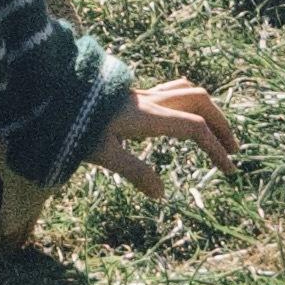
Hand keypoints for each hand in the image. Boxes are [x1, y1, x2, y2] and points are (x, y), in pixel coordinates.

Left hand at [87, 79, 237, 200]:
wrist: (51, 93)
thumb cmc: (73, 123)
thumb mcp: (102, 153)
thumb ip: (134, 171)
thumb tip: (161, 194)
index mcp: (149, 116)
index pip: (194, 128)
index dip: (215, 148)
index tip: (229, 171)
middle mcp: (150, 100)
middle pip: (199, 101)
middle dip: (221, 124)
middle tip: (233, 151)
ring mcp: (142, 94)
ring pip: (187, 91)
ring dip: (208, 110)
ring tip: (216, 134)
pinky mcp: (133, 94)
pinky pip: (172, 90)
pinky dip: (189, 103)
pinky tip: (184, 118)